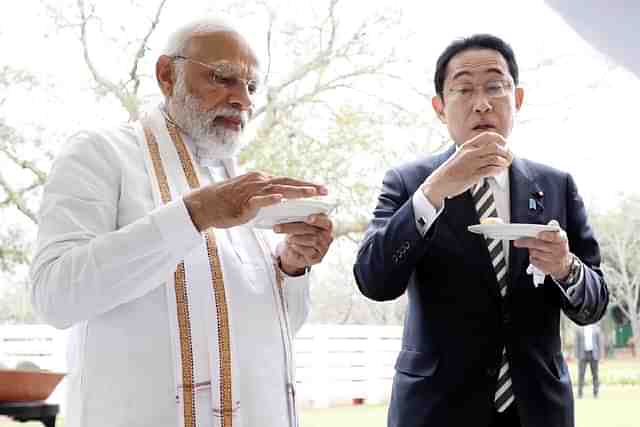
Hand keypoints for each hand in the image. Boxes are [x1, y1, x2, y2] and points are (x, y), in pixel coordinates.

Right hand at [183, 172, 326, 229]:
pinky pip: (259, 199)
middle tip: (325, 191)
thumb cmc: (227, 203)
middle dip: (307, 186)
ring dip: (296, 191)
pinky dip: (271, 198)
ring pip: (278, 189)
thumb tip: (282, 203)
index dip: (305, 184)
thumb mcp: (250, 198)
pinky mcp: (243, 202)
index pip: (288, 180)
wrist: (205, 204)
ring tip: (311, 193)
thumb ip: (266, 198)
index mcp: (261, 180)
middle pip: (288, 182)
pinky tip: (282, 199)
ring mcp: (251, 190)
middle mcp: (259, 181)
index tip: (320, 188)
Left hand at [274, 214, 333, 274]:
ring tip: (288, 238)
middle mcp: (327, 236)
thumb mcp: (299, 225)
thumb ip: (299, 220)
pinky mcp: (317, 258)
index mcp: (325, 225)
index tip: (308, 219)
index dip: (317, 219)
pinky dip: (297, 248)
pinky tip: (292, 246)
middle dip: (293, 228)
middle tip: (279, 228)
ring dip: (295, 239)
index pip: (325, 221)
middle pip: (312, 231)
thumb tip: (288, 216)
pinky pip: (308, 252)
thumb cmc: (299, 235)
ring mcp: (324, 248)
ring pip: (311, 241)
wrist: (294, 252)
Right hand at [420, 132, 512, 207]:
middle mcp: (470, 153)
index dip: (500, 138)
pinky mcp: (473, 175)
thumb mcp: (460, 155)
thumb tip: (490, 150)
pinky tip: (497, 171)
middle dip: (506, 152)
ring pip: (495, 158)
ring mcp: (472, 164)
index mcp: (467, 146)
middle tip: (508, 157)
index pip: (488, 136)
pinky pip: (491, 170)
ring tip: (504, 165)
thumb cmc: (450, 170)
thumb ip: (473, 151)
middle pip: (495, 147)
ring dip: (504, 162)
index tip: (505, 144)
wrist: (439, 182)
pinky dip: (498, 170)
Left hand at [513, 220, 571, 279]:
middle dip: (525, 242)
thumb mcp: (559, 236)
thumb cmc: (558, 246)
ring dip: (530, 249)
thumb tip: (552, 223)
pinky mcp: (548, 268)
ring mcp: (554, 260)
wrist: (564, 263)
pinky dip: (532, 258)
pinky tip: (536, 256)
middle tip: (516, 242)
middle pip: (538, 244)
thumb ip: (553, 229)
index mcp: (562, 240)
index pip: (553, 236)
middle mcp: (560, 250)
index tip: (538, 234)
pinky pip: (534, 261)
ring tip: (531, 247)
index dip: (545, 235)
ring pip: (534, 253)